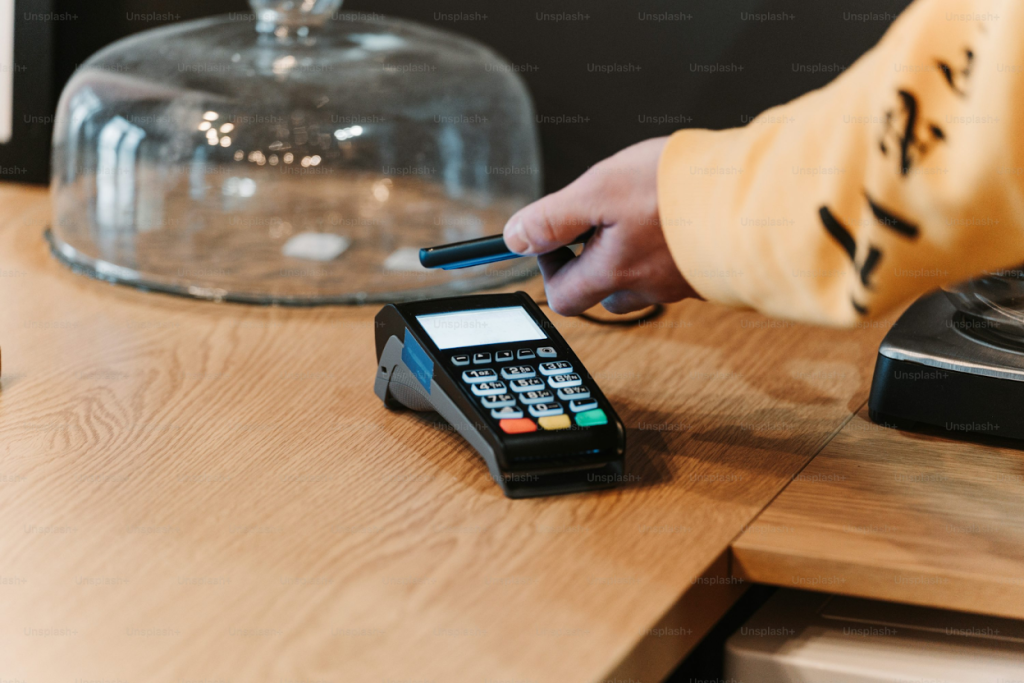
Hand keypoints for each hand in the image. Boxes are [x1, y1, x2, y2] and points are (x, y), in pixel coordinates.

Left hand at [503, 137, 697, 315]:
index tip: (557, 236)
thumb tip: (515, 239)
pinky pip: (679, 268)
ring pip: (643, 280)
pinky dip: (670, 247)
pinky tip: (679, 216)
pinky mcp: (712, 270)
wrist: (757, 196)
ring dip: (633, 253)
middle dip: (593, 261)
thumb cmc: (678, 192)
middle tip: (603, 219)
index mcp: (614, 273)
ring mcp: (682, 283)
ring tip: (643, 211)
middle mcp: (648, 288)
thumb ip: (552, 218)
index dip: (551, 268)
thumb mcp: (598, 191)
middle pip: (603, 293)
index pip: (564, 297)